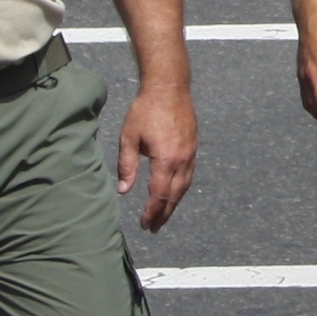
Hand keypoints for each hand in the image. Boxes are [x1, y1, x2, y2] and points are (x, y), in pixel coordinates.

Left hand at [117, 79, 199, 229]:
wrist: (169, 88)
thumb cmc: (146, 110)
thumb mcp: (129, 138)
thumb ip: (127, 165)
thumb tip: (123, 190)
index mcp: (166, 160)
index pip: (159, 194)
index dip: (152, 212)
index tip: (144, 224)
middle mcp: (182, 160)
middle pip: (175, 195)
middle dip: (164, 213)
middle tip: (154, 228)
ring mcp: (191, 154)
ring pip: (185, 187)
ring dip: (174, 203)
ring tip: (164, 215)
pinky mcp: (193, 147)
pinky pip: (189, 175)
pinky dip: (181, 189)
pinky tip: (173, 192)